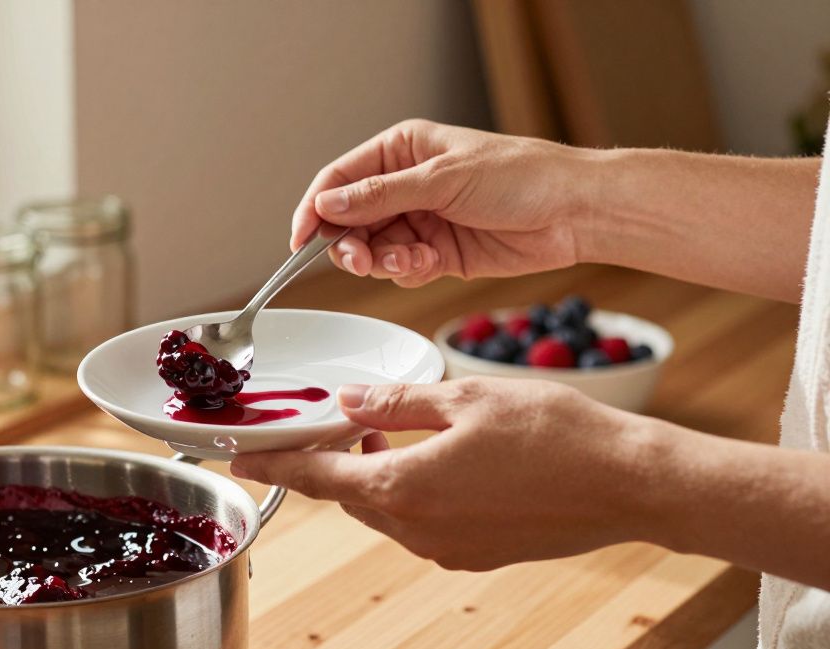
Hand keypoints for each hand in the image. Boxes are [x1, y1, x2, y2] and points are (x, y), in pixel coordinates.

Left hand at [230, 378, 657, 570]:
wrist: (629, 485)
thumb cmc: (554, 435)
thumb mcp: (463, 398)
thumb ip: (395, 402)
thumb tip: (348, 401)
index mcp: (402, 489)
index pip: (313, 479)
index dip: (273, 466)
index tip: (243, 460)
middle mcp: (416, 530)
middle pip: (346, 495)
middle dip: (331, 461)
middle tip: (332, 424)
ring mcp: (446, 550)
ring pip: (383, 510)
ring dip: (372, 476)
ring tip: (385, 434)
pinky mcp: (474, 556)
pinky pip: (420, 523)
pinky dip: (409, 492)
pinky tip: (434, 459)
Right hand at [291, 119, 592, 287]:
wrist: (573, 213)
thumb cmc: (521, 176)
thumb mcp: (442, 179)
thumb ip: (380, 195)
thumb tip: (327, 203)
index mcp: (401, 151)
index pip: (340, 179)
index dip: (315, 208)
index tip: (300, 240)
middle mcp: (405, 185)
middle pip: (349, 221)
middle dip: (350, 243)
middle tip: (360, 259)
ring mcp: (420, 220)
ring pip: (373, 250)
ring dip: (383, 261)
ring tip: (410, 260)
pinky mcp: (436, 253)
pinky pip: (401, 269)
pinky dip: (407, 271)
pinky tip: (429, 263)